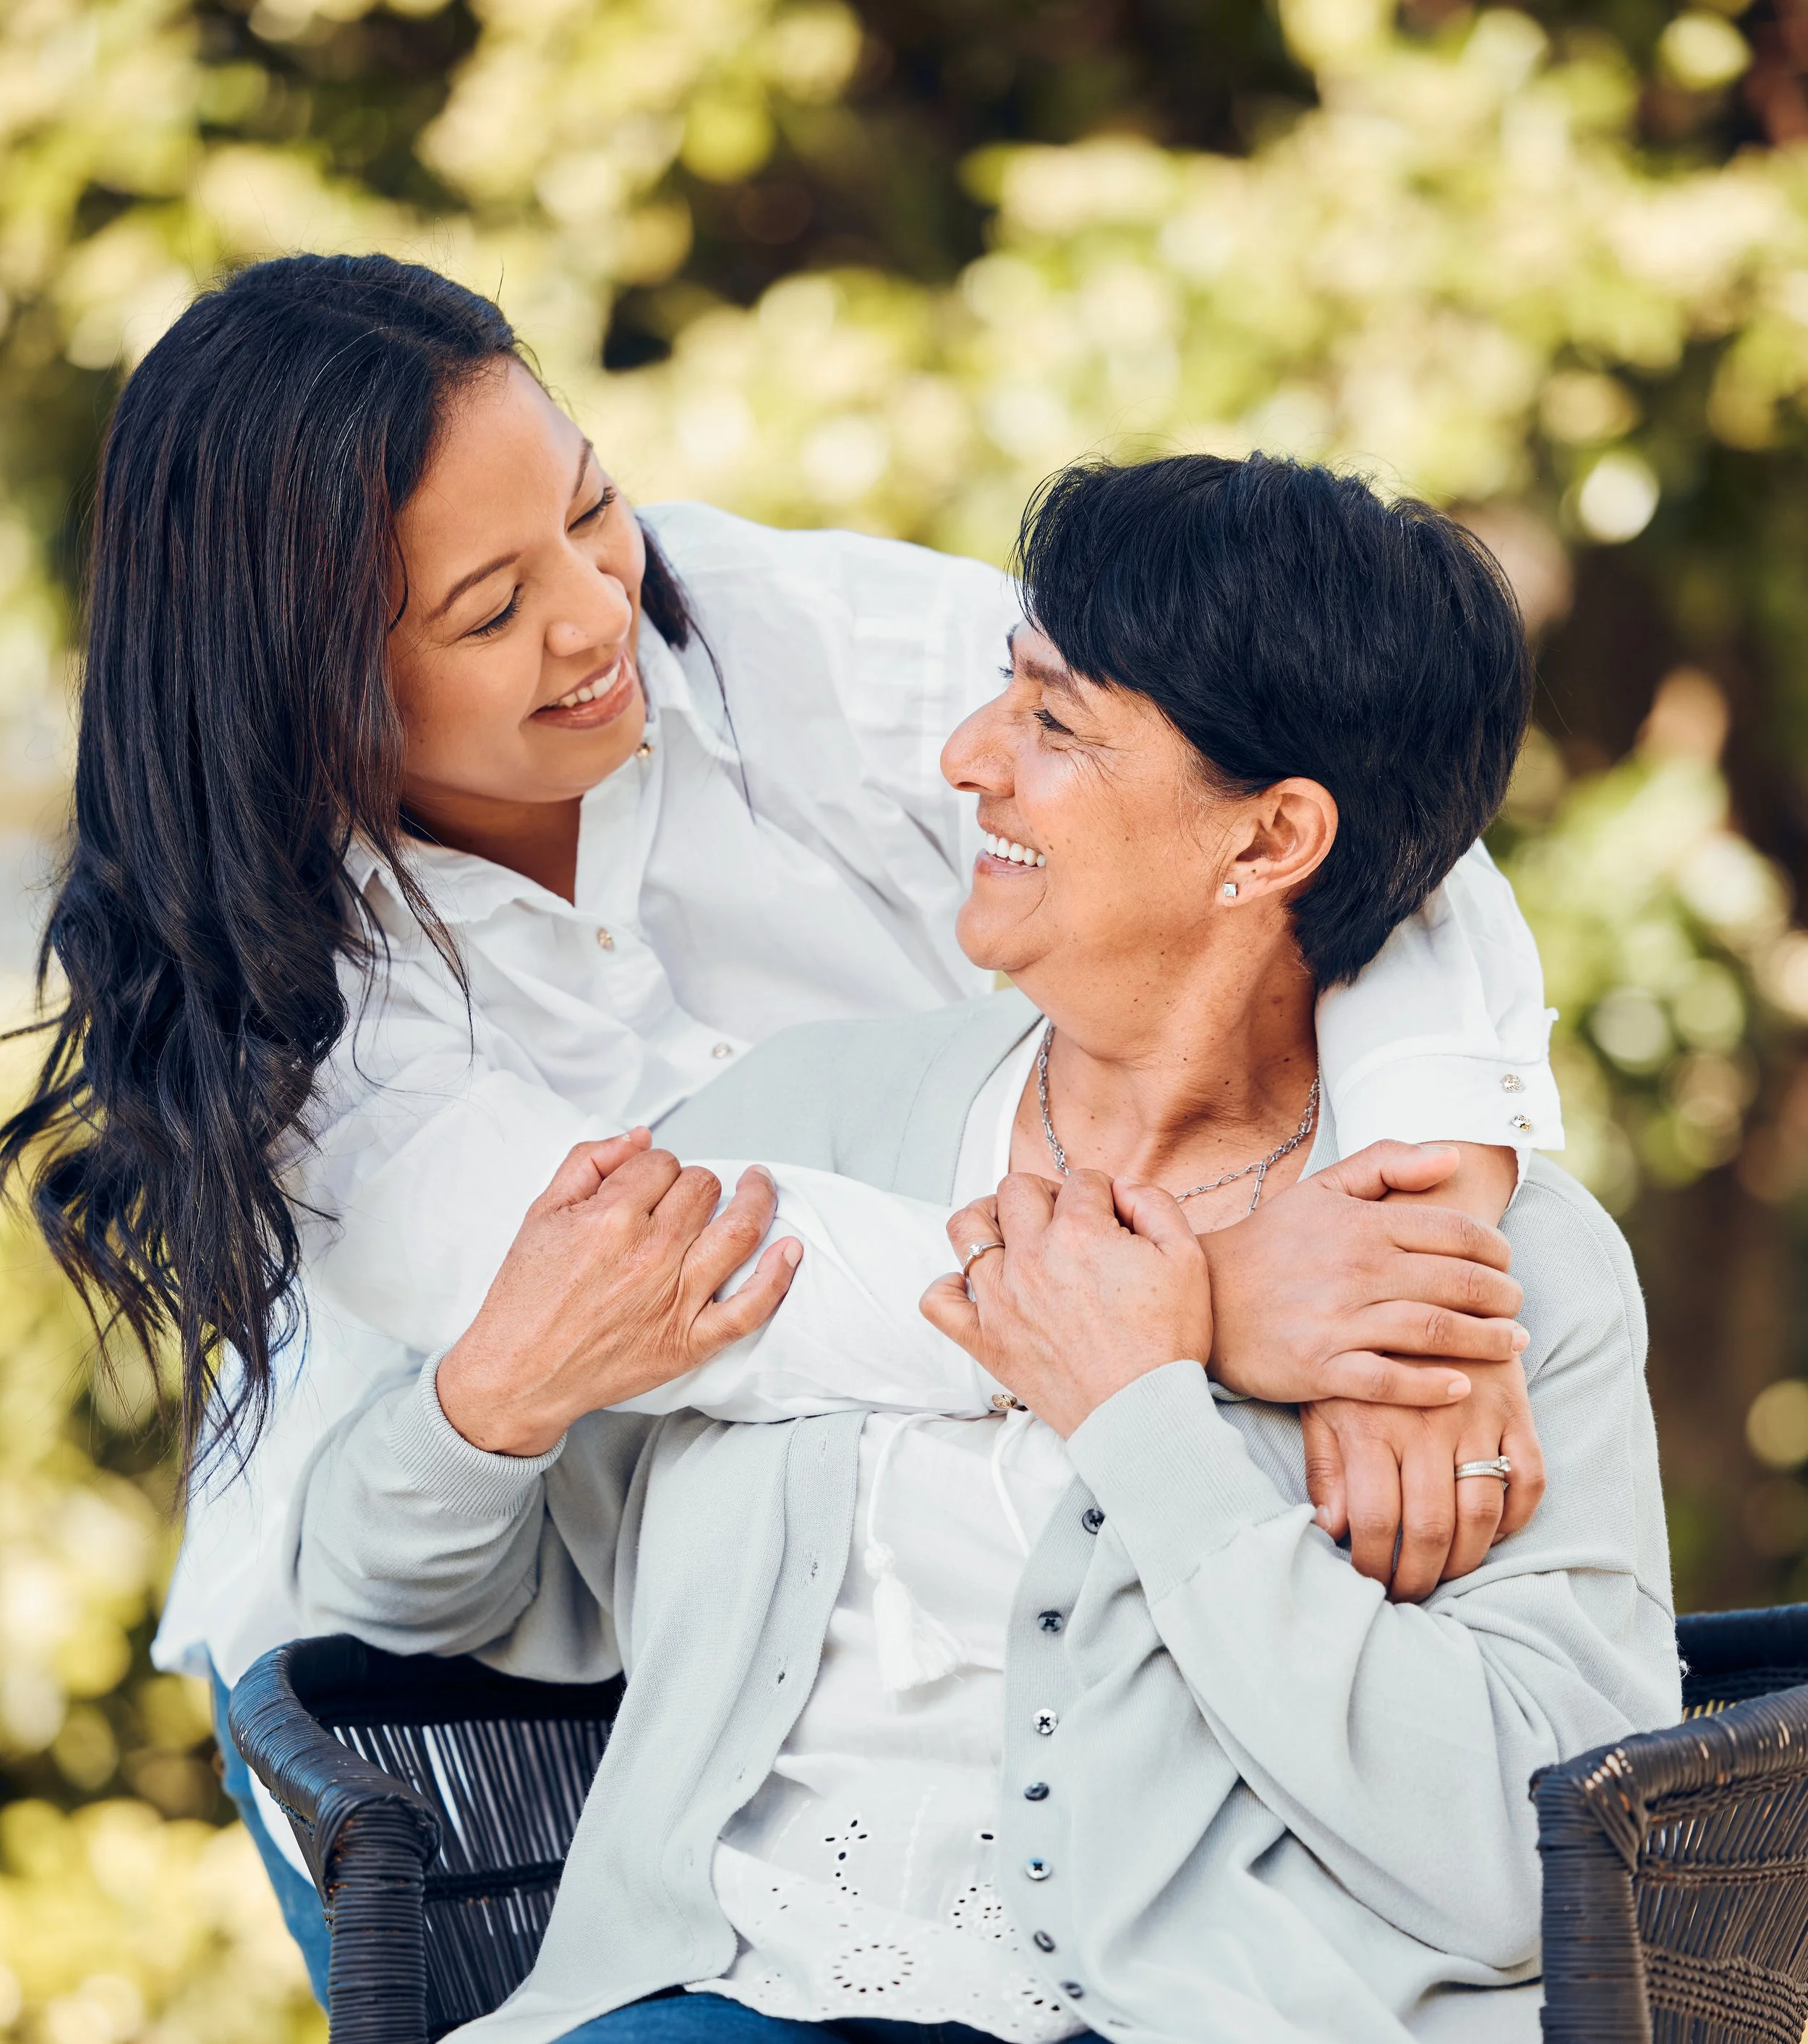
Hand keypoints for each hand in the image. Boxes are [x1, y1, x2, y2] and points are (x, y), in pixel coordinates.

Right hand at [437, 1129, 800, 1455]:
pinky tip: (790, 1250)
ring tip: (759, 1187)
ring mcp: (673, 1300)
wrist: (516, 1373)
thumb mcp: (541, 1213)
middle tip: (681, 1199)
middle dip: (694, 1184)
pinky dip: (777, 1277)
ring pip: (739, 1231)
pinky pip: (749, 1308)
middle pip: (702, 1189)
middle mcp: (648, 1255)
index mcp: (608, 1218)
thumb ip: (588, 1162)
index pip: (662, 1163)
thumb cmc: (526, 1296)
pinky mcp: (688, 1342)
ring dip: (758, 1201)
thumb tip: (640, 1138)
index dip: (655, 1169)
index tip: (646, 1185)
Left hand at [920, 1170, 1211, 1436]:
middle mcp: (1031, 1258)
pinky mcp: (984, 1339)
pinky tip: (977, 1287)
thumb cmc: (1166, 1343)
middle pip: (1017, 1190)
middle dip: (1046, 1194)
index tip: (1111, 1217)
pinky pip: (939, 1301)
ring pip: (967, 1229)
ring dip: (989, 1219)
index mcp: (1080, 1234)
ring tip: (1013, 1233)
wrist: (1142, 1414)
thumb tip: (1121, 1187)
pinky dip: (949, 1287)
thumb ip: (1154, 1205)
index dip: (1100, 1193)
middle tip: (1067, 1220)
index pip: (1079, 1182)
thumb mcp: (1186, 1259)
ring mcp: (1000, 1299)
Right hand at [1202, 1141, 1526, 1406]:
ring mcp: (1337, 1321)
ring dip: (1486, 1341)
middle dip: (1503, 1297)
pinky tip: (1462, 1386)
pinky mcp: (1320, 1368)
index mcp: (1360, 1224)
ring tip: (1513, 1345)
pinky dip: (1432, 1386)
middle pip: (1458, 1283)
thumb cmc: (1270, 1243)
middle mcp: (1354, 1270)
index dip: (1496, 1248)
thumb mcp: (1321, 1189)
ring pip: (1434, 1331)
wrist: (1202, 1296)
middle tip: (1516, 1306)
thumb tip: (1452, 1158)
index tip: (1507, 1262)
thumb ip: (1386, 1163)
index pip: (1455, 1232)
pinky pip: (1389, 1381)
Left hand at [1302, 1359, 1546, 1600]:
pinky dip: (1516, 1518)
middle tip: (1408, 1594)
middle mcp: (1425, 1425)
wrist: (1417, 1281)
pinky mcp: (1515, 1410)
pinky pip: (1530, 1480)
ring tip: (1446, 1573)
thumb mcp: (1321, 1399)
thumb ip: (1325, 1465)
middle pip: (1432, 1529)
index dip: (1373, 1567)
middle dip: (1419, 1577)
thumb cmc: (1355, 1352)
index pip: (1375, 1522)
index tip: (1368, 1586)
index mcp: (1371, 1425)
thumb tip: (1330, 1529)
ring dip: (1467, 1560)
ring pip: (1483, 1514)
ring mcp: (1476, 1418)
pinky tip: (1491, 1530)